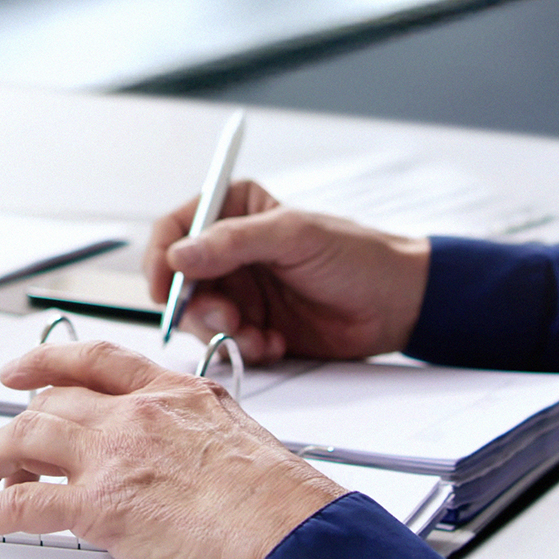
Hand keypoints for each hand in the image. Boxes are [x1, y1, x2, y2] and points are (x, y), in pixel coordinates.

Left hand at [0, 340, 343, 558]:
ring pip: (24, 439)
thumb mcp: (240, 446)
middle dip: (15, 427)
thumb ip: (196, 443)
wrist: (297, 540)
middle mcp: (140, 414)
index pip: (99, 362)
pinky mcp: (100, 505)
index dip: (49, 362)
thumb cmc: (287, 509)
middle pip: (52, 402)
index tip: (24, 370)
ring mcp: (116, 455)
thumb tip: (179, 466)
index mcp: (178, 394)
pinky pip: (18, 502)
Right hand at [142, 179, 429, 362]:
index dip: (161, 258)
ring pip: (198, 317)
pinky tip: (275, 343)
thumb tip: (179, 256)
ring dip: (224, 331)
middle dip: (198, 306)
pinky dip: (245, 348)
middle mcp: (230, 250)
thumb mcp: (294, 236)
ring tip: (259, 335)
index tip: (166, 288)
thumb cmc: (356, 256)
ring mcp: (241, 290)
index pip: (174, 229)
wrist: (397, 305)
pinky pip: (225, 342)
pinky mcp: (253, 325)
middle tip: (228, 319)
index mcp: (234, 210)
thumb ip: (233, 242)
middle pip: (179, 281)